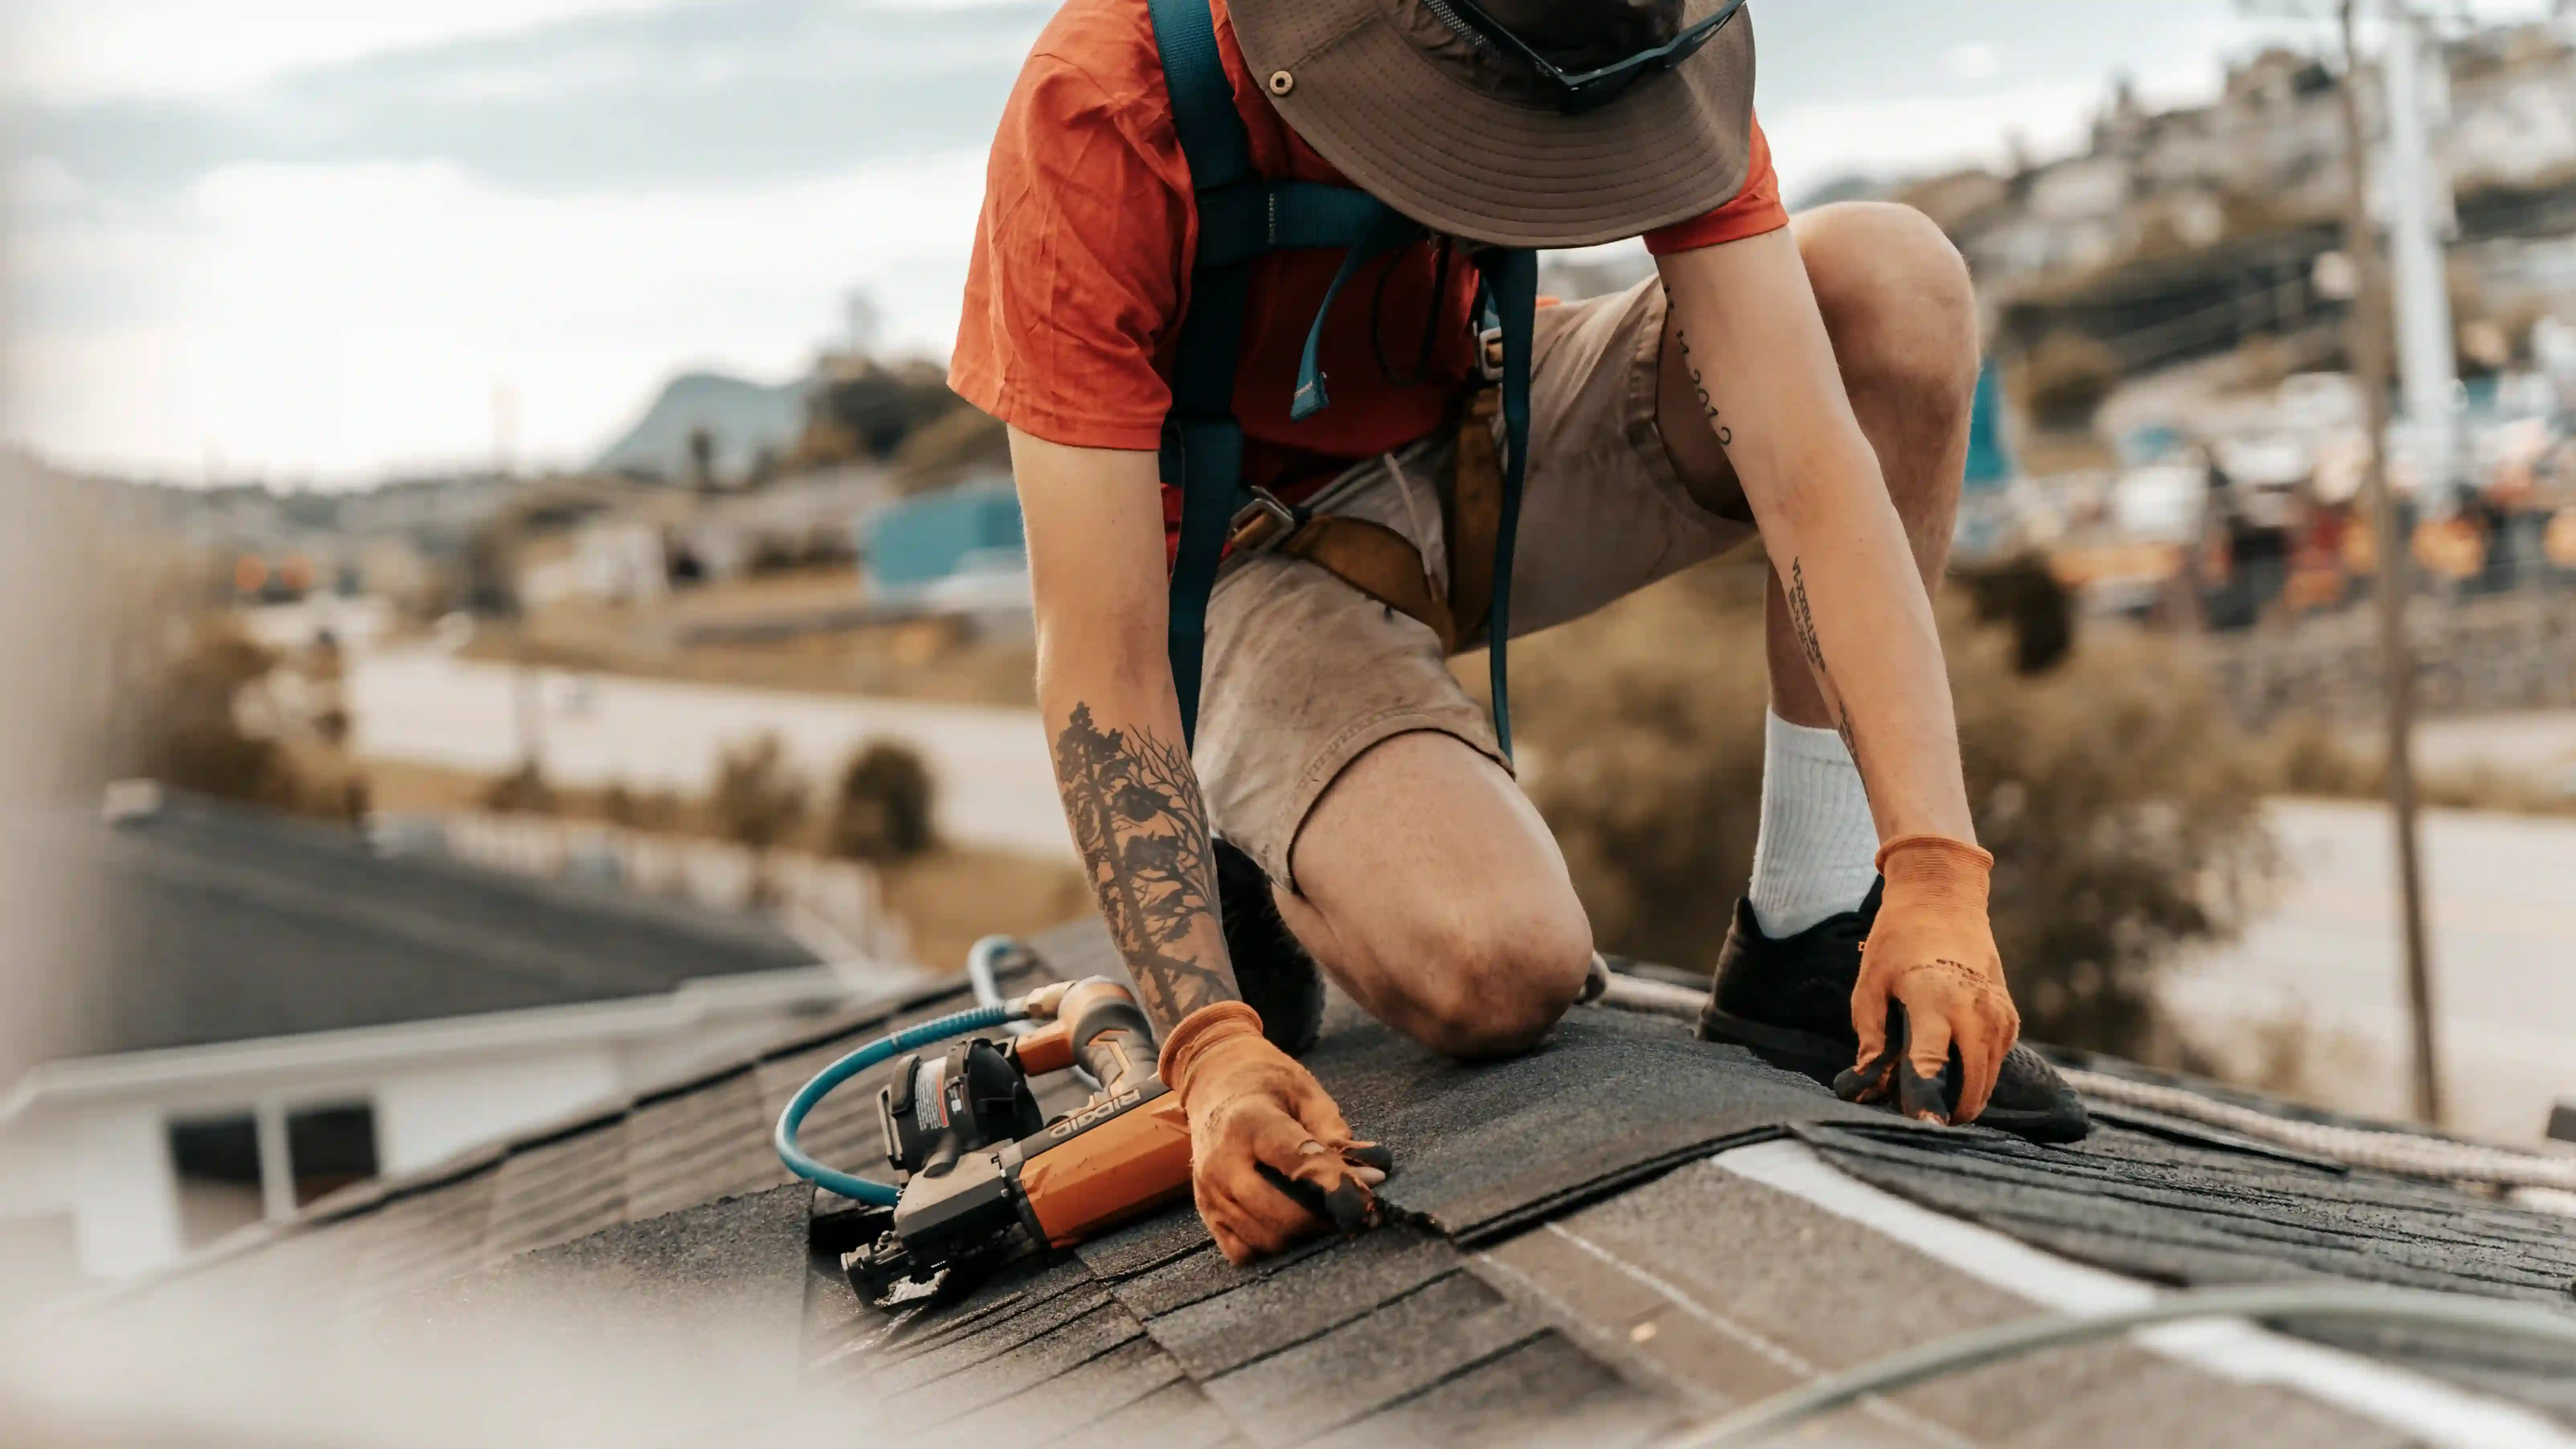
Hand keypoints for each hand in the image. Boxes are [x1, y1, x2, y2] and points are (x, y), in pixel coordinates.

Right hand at [1158, 1001, 1388, 1263]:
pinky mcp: (1206, 1213)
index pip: (1297, 1161)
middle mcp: (1222, 1161)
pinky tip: (1287, 1226)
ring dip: (1301, 1237)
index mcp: (1250, 1121)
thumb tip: (1373, 1176)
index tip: (1368, 1201)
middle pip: (1279, 1213)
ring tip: (1322, 1216)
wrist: (1215, 1083)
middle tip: (1350, 1213)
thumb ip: (1337, 1136)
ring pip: (1264, 1239)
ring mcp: (1209, 1192)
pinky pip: (1242, 1252)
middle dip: (1322, 1219)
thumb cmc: (1269, 1088)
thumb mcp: (1307, 1095)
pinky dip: (1271, 1248)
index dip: (1336, 1186)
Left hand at [1834, 836, 2019, 1124]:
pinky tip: (1961, 1073)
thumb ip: (1871, 1035)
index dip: (1925, 1101)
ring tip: (1944, 1103)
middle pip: (1973, 1080)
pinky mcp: (2008, 1011)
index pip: (1932, 1065)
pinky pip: (1999, 1054)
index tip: (1924, 1127)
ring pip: (1992, 1072)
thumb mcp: (1870, 983)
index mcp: (1935, 1001)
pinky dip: (1983, 1069)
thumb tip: (1869, 1078)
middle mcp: (1974, 1009)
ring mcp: (1997, 1011)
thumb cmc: (1898, 938)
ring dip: (1972, 1093)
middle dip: (1956, 1108)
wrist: (1943, 898)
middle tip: (1932, 1121)